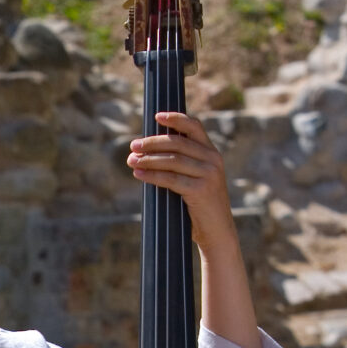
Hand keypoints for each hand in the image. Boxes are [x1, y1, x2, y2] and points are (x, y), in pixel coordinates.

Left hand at [127, 112, 236, 253]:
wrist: (216, 231)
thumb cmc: (198, 206)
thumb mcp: (193, 179)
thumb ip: (180, 165)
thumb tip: (147, 153)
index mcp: (211, 153)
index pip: (194, 127)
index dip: (176, 119)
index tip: (156, 116)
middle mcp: (213, 159)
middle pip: (178, 143)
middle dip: (152, 142)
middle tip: (133, 145)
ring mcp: (209, 174)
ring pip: (173, 160)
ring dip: (148, 158)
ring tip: (130, 160)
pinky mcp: (201, 190)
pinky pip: (171, 179)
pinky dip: (152, 175)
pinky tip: (138, 173)